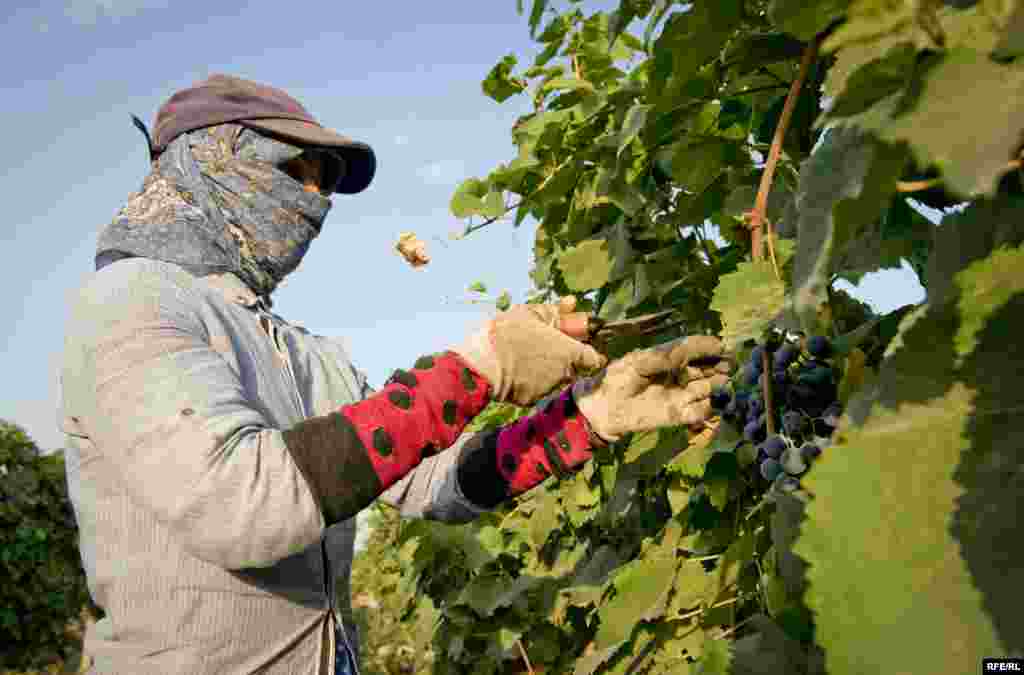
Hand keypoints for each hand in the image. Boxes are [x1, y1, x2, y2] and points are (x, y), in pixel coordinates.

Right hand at [453, 297, 606, 406]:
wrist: (482, 361)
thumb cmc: (507, 332)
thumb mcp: (531, 313)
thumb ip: (556, 310)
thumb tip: (573, 302)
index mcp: (570, 353)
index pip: (594, 360)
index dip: (588, 354)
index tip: (579, 346)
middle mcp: (564, 374)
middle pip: (574, 370)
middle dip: (564, 361)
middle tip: (546, 348)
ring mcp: (548, 389)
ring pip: (555, 381)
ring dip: (548, 372)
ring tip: (527, 357)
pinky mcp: (531, 400)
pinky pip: (536, 390)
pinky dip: (530, 382)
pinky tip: (517, 371)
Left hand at [573, 335, 733, 442]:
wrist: (603, 408)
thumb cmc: (617, 378)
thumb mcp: (639, 362)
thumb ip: (665, 356)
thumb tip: (691, 347)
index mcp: (670, 358)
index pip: (696, 349)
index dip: (711, 347)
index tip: (723, 347)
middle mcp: (680, 375)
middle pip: (708, 369)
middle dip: (720, 366)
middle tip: (729, 365)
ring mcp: (681, 395)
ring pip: (709, 389)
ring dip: (718, 385)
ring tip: (722, 382)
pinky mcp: (678, 415)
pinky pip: (700, 411)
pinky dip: (707, 407)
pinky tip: (706, 402)